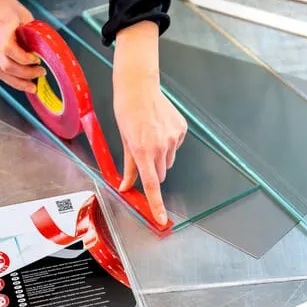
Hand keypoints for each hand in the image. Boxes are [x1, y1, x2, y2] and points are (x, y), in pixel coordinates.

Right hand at [0, 0, 45, 92]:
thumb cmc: (0, 4)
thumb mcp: (21, 14)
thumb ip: (30, 33)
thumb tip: (41, 50)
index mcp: (2, 27)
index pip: (10, 50)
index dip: (25, 60)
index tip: (37, 61)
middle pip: (6, 67)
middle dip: (26, 75)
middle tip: (39, 75)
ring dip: (17, 82)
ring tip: (30, 86)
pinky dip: (7, 76)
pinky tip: (18, 78)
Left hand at [113, 22, 186, 225]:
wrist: (139, 87)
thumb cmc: (127, 112)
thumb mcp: (124, 141)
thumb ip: (129, 167)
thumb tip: (126, 186)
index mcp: (143, 151)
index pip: (151, 185)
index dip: (156, 204)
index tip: (161, 219)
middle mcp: (161, 146)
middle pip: (160, 174)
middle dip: (152, 171)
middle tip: (143, 154)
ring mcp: (174, 138)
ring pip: (168, 161)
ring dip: (160, 157)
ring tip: (151, 137)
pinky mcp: (182, 130)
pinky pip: (176, 146)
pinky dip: (169, 143)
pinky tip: (160, 129)